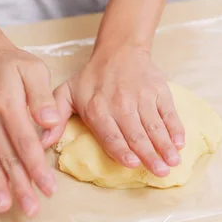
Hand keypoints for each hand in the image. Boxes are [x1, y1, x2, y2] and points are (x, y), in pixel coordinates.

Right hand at [0, 42, 58, 215]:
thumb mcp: (33, 70)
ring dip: (0, 188)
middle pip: (8, 158)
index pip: (25, 143)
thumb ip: (42, 96)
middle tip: (33, 208)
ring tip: (8, 208)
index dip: (36, 166)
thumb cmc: (14, 64)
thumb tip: (50, 120)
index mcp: (7, 105)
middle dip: (21, 185)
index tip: (48, 186)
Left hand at [43, 46, 184, 176]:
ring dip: (165, 145)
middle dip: (149, 154)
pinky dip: (176, 127)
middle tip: (159, 172)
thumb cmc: (92, 77)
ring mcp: (142, 97)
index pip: (111, 133)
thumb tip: (41, 142)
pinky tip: (180, 142)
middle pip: (136, 133)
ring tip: (173, 162)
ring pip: (155, 125)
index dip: (122, 149)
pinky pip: (169, 112)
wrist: (120, 49)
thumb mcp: (67, 92)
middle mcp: (120, 103)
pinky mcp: (159, 91)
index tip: (132, 164)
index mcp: (98, 108)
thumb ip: (56, 117)